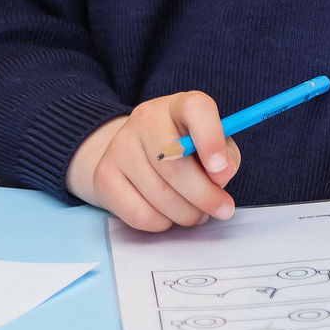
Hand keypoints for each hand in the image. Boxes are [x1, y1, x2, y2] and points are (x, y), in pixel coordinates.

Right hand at [66, 92, 242, 231]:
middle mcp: (144, 119)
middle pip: (174, 163)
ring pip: (160, 195)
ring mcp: (119, 146)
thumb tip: (221, 175)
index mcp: (178, 105)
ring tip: (194, 212)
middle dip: (204, 195)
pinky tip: (168, 214)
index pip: (196, 108)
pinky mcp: (104, 177)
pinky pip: (140, 215)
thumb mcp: (212, 147)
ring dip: (187, 214)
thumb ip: (226, 158)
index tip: (221, 170)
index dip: (211, 139)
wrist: (134, 156)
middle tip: (222, 209)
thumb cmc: (184, 153)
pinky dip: (163, 223)